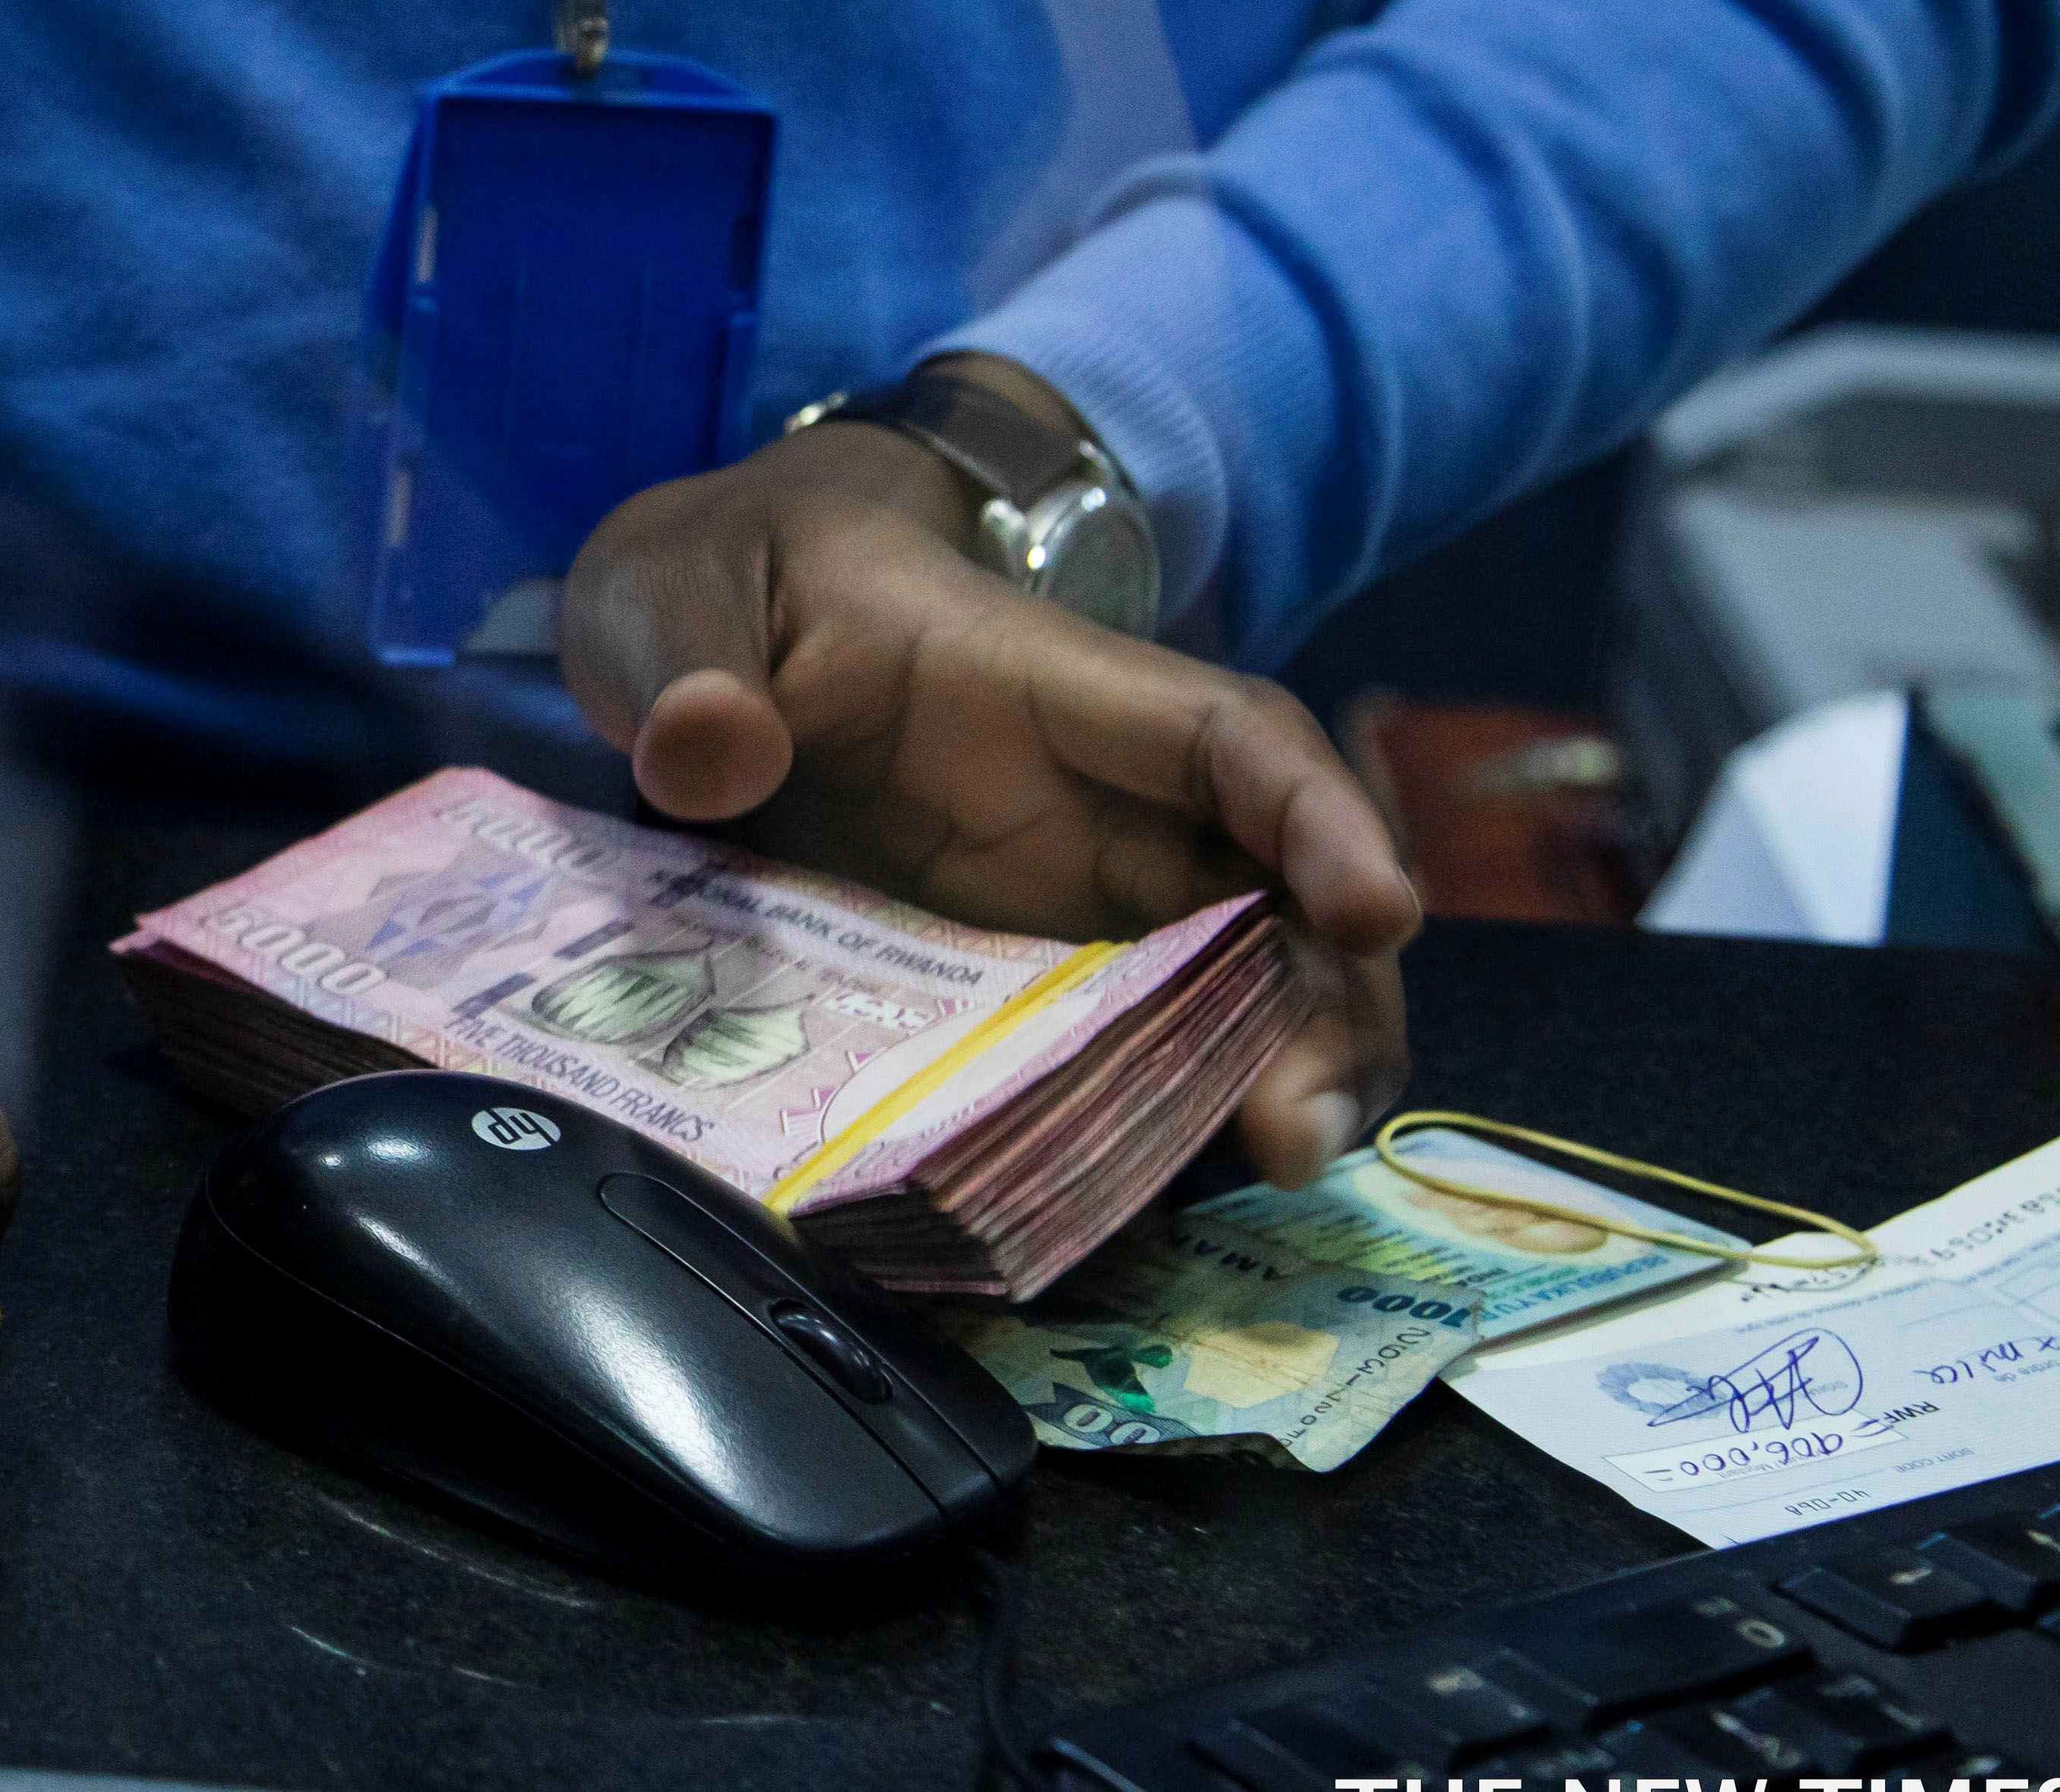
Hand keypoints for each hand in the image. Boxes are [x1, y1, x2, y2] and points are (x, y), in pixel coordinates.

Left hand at [559, 355, 1418, 1190]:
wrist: (702, 630)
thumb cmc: (730, 588)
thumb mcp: (682, 594)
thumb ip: (693, 665)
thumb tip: (707, 748)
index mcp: (1044, 685)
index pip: (1226, 737)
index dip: (1317, 815)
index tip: (1377, 909)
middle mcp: (1098, 799)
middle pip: (1271, 889)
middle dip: (1324, 999)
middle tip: (1303, 1132)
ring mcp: (1070, 893)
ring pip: (1230, 981)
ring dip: (1272, 1072)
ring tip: (1276, 1167)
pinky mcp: (1020, 972)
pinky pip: (1127, 1046)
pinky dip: (1162, 1116)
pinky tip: (1159, 1199)